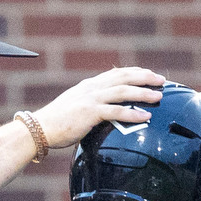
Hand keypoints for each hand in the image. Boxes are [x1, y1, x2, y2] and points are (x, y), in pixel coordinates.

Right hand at [33, 67, 165, 150]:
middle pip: (123, 78)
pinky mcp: (89, 113)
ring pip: (122, 92)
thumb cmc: (55, 123)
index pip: (116, 74)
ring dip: (142, 93)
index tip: (148, 74)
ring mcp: (90, 99)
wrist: (38, 128)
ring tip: (159, 96)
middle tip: (161, 80)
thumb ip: (90, 106)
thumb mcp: (75, 109)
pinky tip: (145, 116)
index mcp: (89, 86)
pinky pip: (115, 112)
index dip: (134, 72)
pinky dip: (132, 113)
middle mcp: (91, 88)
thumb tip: (102, 113)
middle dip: (144, 77)